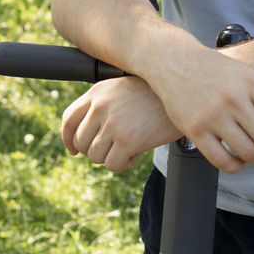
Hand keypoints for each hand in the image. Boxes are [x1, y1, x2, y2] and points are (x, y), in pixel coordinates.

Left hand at [61, 76, 176, 171]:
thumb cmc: (156, 95)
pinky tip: (136, 153)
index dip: (68, 139)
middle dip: (96, 150)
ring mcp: (112, 123)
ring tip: (129, 148)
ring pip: (95, 156)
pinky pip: (112, 164)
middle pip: (81, 142)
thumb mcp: (123, 89)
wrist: (185, 94)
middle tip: (116, 148)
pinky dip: (123, 164)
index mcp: (97, 92)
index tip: (74, 150)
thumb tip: (82, 137)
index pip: (69, 120)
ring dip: (111, 157)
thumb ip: (102, 105)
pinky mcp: (127, 140)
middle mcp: (100, 106)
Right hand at [151, 46, 253, 173]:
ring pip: (248, 153)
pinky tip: (239, 159)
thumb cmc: (219, 71)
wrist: (175, 62)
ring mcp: (212, 116)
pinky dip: (237, 166)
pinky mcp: (194, 131)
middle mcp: (233, 98)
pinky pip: (223, 162)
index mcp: (251, 82)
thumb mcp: (251, 76)